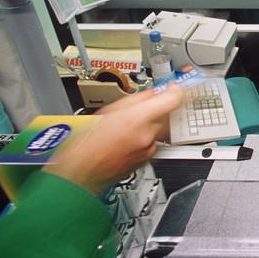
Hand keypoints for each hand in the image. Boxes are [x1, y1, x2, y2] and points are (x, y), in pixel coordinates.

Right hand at [43, 86, 183, 194]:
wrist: (83, 170)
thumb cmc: (87, 143)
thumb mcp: (108, 110)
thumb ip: (134, 100)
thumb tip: (150, 95)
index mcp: (138, 119)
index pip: (171, 100)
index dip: (175, 91)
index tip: (173, 87)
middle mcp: (148, 135)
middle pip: (167, 114)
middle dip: (160, 107)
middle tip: (148, 104)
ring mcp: (149, 149)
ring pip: (161, 128)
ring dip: (153, 122)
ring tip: (132, 123)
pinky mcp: (148, 158)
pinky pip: (153, 141)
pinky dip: (147, 136)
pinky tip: (130, 136)